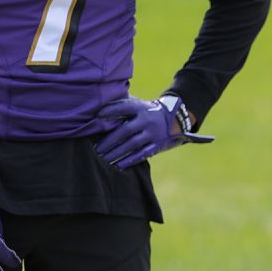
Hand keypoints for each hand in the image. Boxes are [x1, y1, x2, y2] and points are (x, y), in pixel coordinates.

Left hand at [94, 94, 214, 168]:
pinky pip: (142, 154)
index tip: (97, 115)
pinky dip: (130, 160)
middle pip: (125, 130)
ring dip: (117, 152)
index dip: (111, 110)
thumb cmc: (147, 112)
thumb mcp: (139, 105)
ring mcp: (153, 133)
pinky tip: (118, 165)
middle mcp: (147, 119)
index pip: (124, 107)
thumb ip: (123, 106)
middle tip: (97, 149)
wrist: (175, 119)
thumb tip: (98, 109)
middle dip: (109, 140)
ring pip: (132, 144)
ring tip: (104, 158)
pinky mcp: (158, 144)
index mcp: (141, 107)